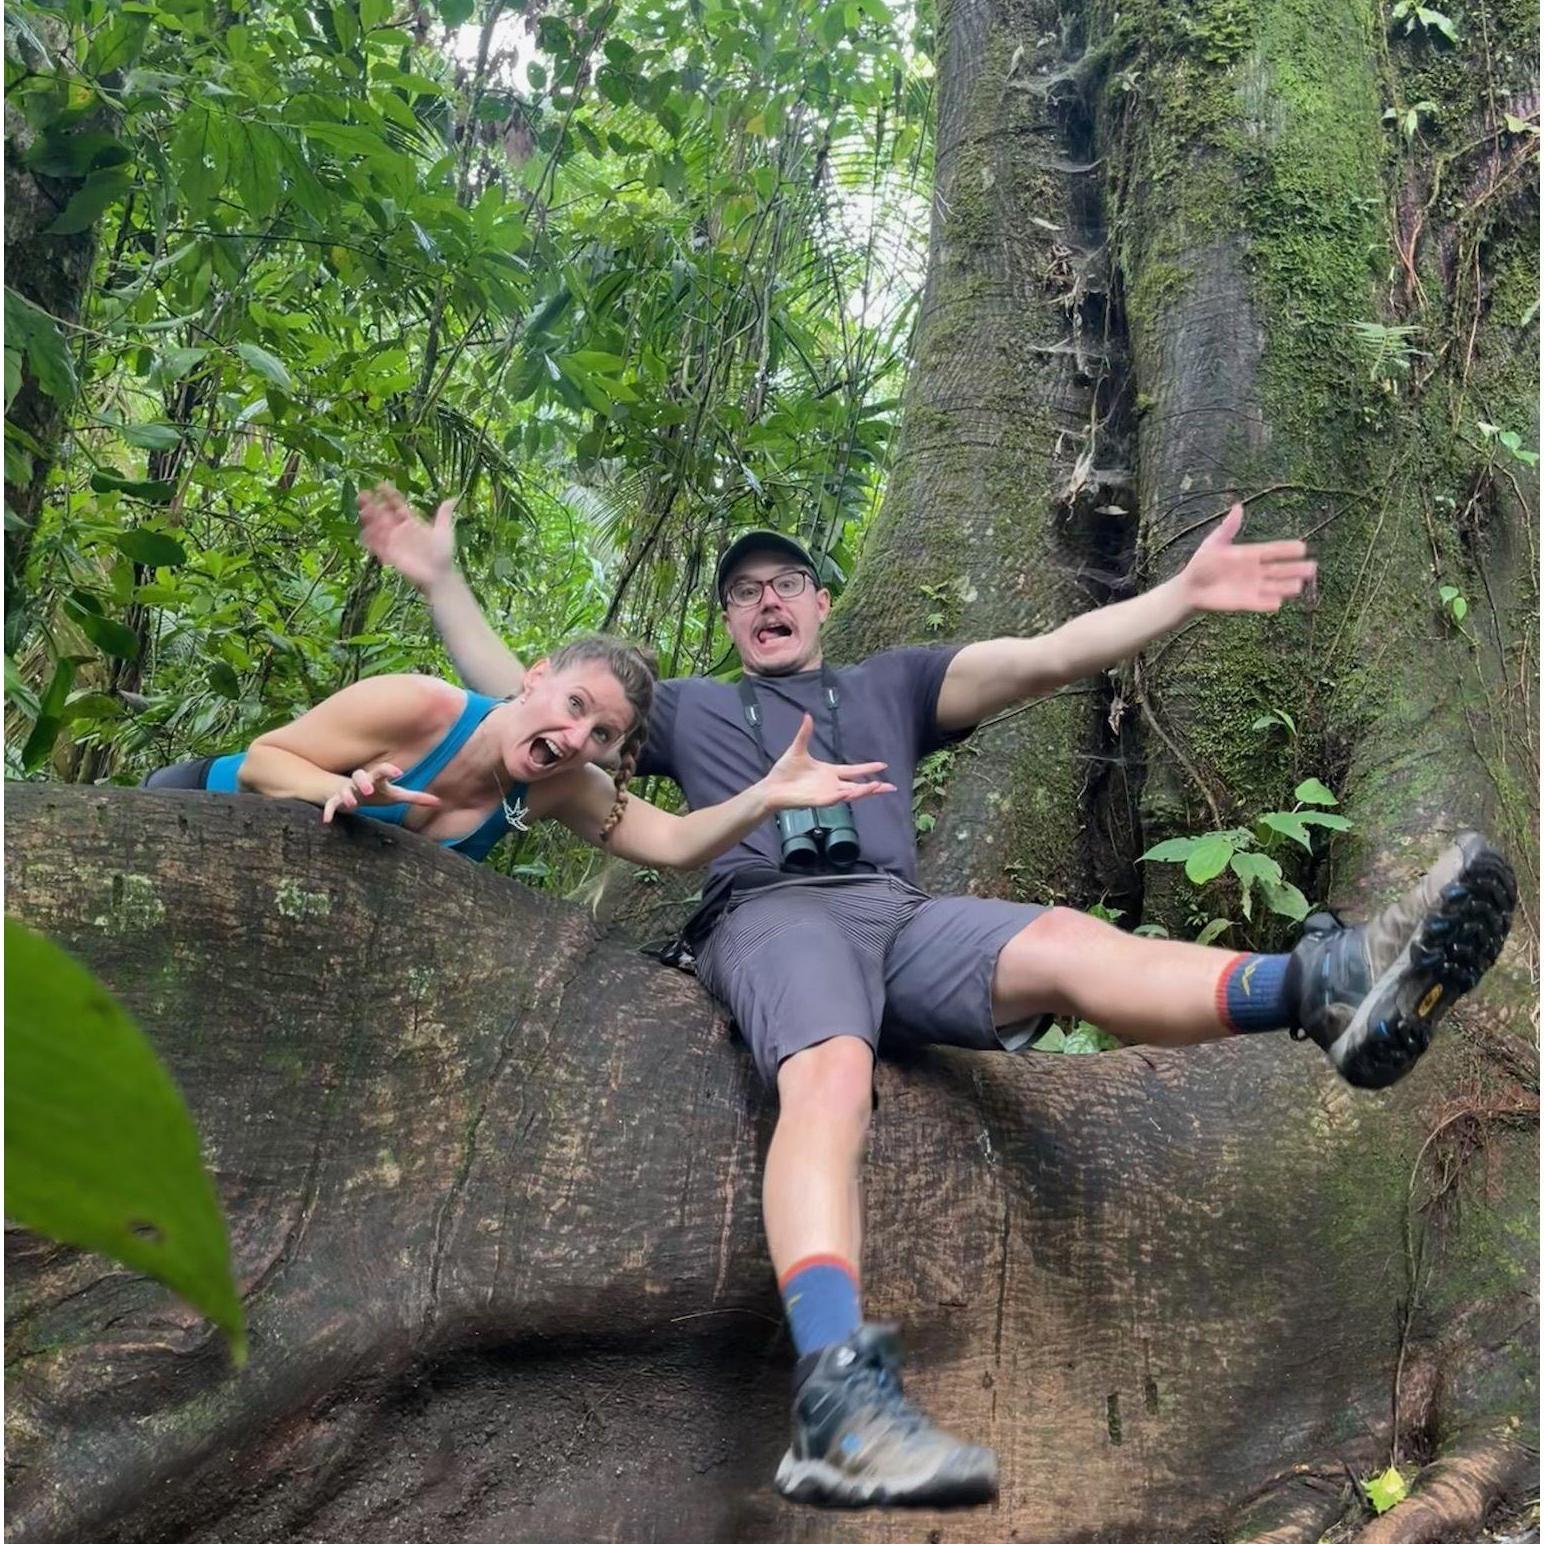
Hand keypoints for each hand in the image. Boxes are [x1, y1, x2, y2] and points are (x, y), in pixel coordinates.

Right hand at [321, 763, 442, 824]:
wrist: (343, 789)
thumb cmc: (374, 792)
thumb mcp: (393, 795)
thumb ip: (414, 797)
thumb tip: (438, 801)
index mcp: (375, 779)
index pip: (382, 771)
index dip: (389, 770)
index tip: (399, 773)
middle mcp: (360, 782)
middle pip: (359, 776)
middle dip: (364, 781)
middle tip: (370, 790)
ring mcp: (346, 790)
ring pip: (344, 789)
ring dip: (348, 795)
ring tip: (353, 804)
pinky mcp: (334, 800)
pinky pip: (330, 804)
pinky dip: (328, 811)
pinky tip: (327, 821)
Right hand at [357, 483, 455, 592]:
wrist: (439, 575)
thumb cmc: (443, 553)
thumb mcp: (444, 531)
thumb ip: (444, 515)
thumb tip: (454, 497)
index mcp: (410, 521)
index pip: (396, 505)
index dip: (388, 495)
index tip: (380, 485)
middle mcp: (399, 530)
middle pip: (382, 514)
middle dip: (372, 504)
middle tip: (363, 494)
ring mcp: (393, 542)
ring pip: (378, 528)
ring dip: (369, 520)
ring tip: (363, 511)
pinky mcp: (390, 555)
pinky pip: (377, 546)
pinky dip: (371, 540)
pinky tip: (364, 533)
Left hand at [762, 714, 895, 810]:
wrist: (771, 787)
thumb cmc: (784, 771)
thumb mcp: (797, 749)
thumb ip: (805, 733)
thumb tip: (807, 715)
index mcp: (830, 772)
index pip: (854, 770)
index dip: (868, 768)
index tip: (883, 765)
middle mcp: (831, 784)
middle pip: (858, 785)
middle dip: (875, 786)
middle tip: (891, 786)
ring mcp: (826, 793)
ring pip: (850, 793)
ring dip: (864, 791)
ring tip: (878, 786)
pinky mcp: (818, 801)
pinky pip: (834, 799)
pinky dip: (843, 796)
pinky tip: (852, 793)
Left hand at [1179, 503, 1317, 612]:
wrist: (1190, 587)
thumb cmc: (1202, 563)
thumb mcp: (1213, 544)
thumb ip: (1227, 529)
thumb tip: (1238, 506)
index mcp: (1250, 554)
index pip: (1273, 551)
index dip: (1287, 550)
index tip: (1302, 548)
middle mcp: (1256, 571)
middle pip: (1281, 570)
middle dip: (1296, 569)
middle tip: (1312, 568)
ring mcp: (1253, 587)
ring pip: (1276, 587)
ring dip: (1286, 587)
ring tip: (1298, 585)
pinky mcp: (1246, 602)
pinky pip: (1261, 604)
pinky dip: (1269, 603)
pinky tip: (1277, 602)